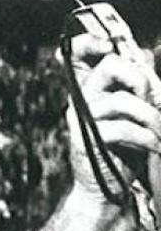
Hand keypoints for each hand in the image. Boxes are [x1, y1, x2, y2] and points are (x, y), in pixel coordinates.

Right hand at [63, 10, 160, 211]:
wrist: (109, 188)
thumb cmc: (125, 149)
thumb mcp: (134, 113)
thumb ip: (136, 85)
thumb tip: (146, 55)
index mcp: (90, 88)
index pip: (77, 53)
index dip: (91, 41)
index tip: (109, 44)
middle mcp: (81, 98)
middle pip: (110, 66)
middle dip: (141, 81)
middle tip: (150, 102)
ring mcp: (82, 119)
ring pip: (123, 101)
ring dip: (153, 118)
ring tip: (159, 133)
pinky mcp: (88, 140)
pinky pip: (124, 129)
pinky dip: (147, 139)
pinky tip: (153, 147)